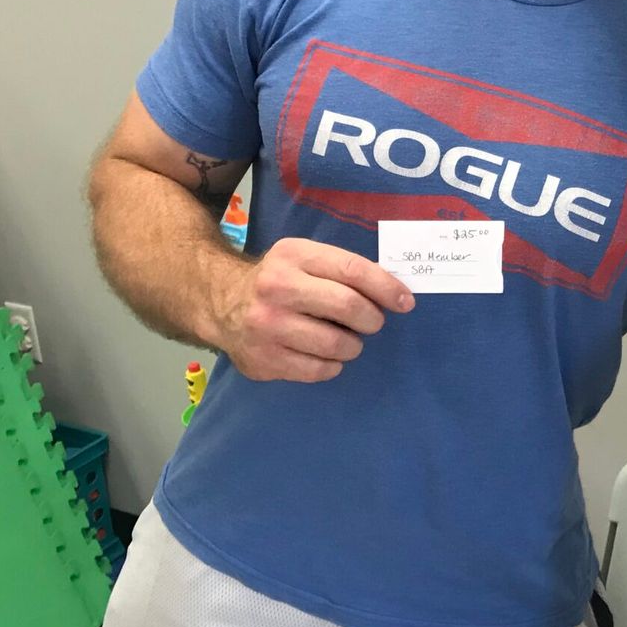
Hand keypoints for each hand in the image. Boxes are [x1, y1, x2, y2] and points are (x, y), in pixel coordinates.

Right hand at [212, 237, 412, 383]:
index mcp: (294, 256)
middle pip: (347, 307)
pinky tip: (326, 356)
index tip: (405, 302)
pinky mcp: (263, 359)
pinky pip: (318, 370)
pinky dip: (332, 365)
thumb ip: (343, 270)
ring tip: (347, 341)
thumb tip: (395, 291)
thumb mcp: (304, 258)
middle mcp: (277, 288)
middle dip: (371, 319)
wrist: (220, 302)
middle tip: (372, 323)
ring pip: (335, 344)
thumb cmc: (279, 279)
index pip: (352, 270)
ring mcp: (267, 326)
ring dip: (353, 346)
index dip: (386, 288)